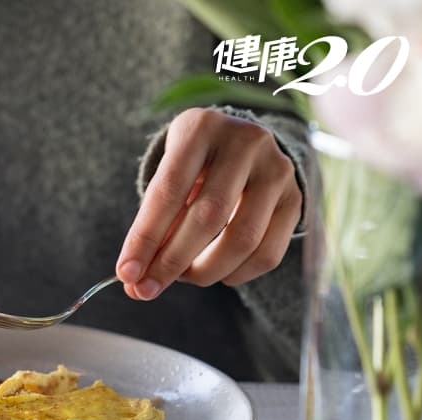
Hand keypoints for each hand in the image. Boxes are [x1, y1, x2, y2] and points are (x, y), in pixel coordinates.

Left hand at [116, 108, 301, 299]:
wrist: (240, 144)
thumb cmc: (192, 166)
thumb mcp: (168, 176)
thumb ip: (153, 222)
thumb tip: (134, 280)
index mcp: (201, 128)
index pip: (168, 191)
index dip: (145, 237)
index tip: (126, 273)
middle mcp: (245, 141)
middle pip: (207, 217)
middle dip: (171, 261)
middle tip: (147, 289)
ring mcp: (277, 169)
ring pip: (242, 239)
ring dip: (205, 271)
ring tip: (182, 277)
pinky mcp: (296, 198)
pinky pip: (268, 253)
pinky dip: (236, 274)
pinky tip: (217, 273)